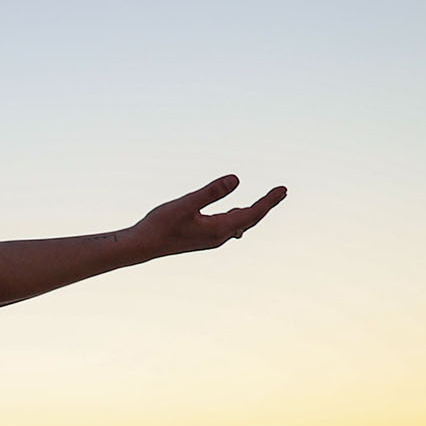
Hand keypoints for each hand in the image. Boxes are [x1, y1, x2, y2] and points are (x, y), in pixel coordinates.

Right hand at [129, 174, 286, 257]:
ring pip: (240, 224)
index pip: (252, 213)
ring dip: (254, 212)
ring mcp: (211, 239)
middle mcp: (219, 236)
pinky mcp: (202, 237)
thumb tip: (237, 179)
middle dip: (266, 205)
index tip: (283, 189)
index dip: (269, 201)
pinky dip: (238, 216)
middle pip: (250, 219)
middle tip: (282, 191)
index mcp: (219, 228)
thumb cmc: (161, 224)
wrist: (142, 246)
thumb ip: (211, 192)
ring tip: (266, 201)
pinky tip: (236, 212)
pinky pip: (228, 226)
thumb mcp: (186, 204)